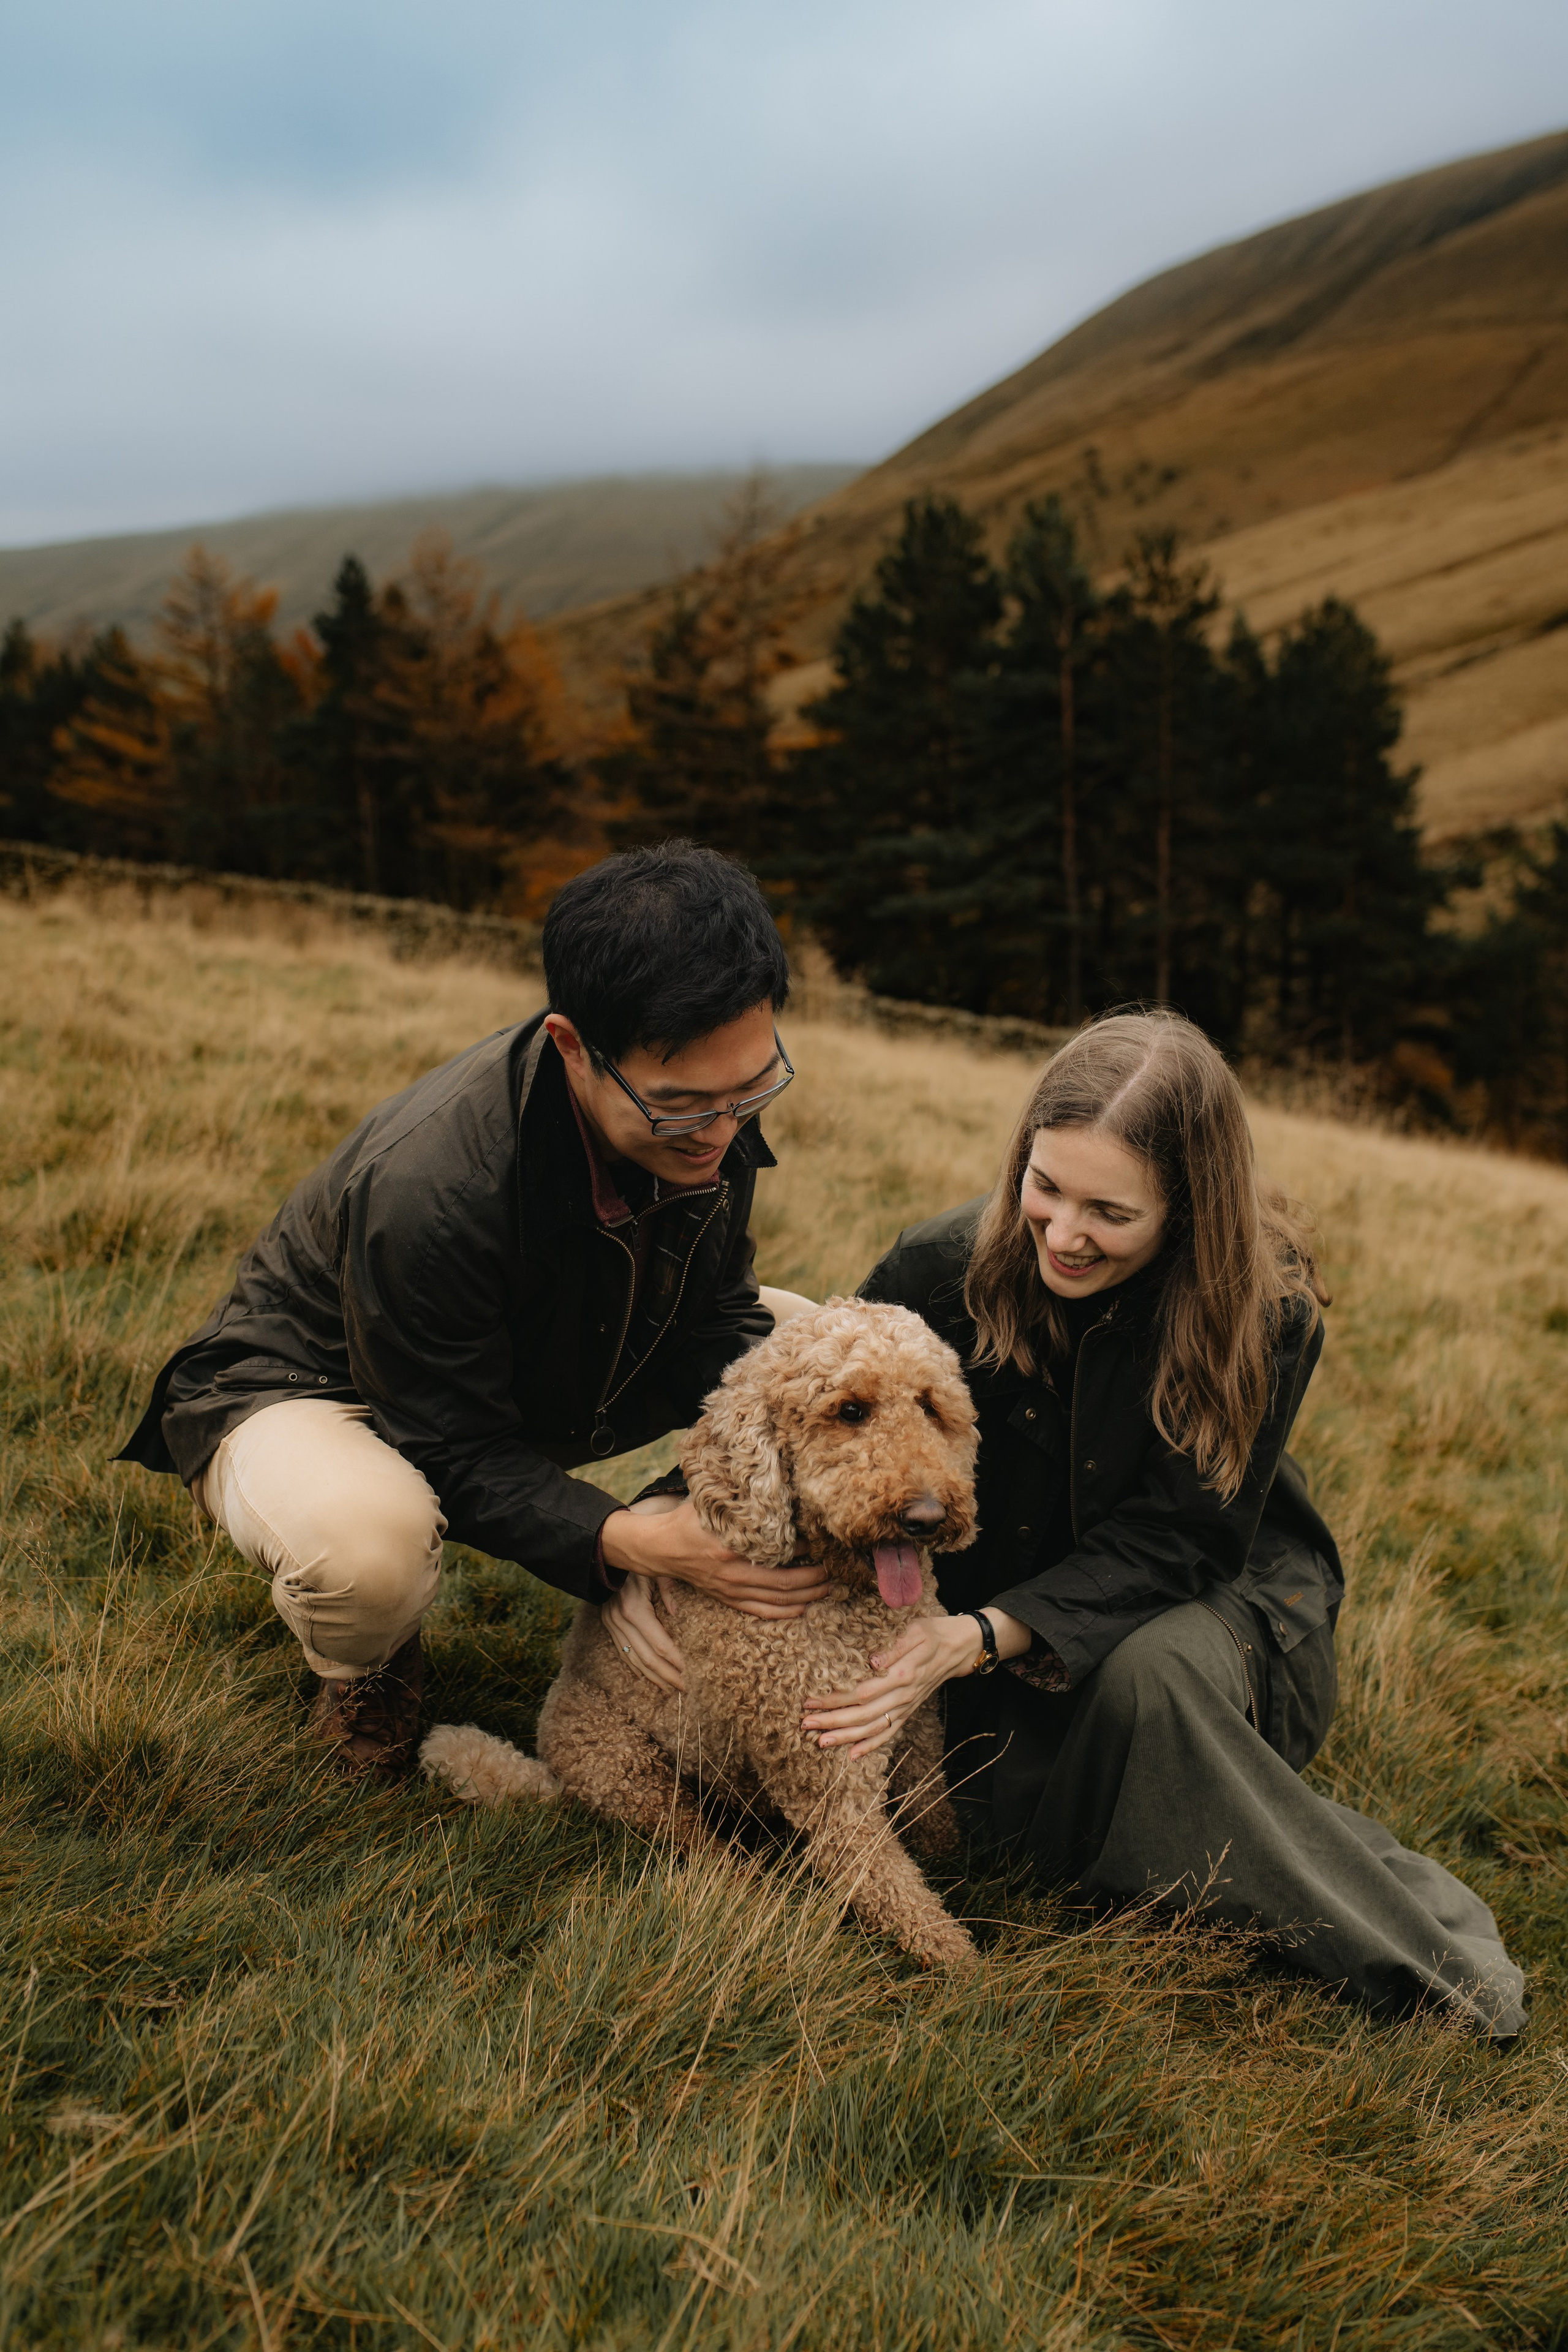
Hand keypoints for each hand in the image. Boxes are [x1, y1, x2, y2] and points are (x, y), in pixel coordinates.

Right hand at [600, 1499, 829, 1619]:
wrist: (659, 1547)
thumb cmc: (687, 1519)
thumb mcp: (710, 1501)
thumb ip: (739, 1497)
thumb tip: (770, 1484)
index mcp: (730, 1548)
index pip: (777, 1553)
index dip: (804, 1549)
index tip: (822, 1540)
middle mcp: (733, 1573)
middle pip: (784, 1583)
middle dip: (814, 1578)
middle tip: (835, 1569)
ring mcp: (730, 1590)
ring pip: (776, 1600)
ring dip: (806, 1596)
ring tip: (827, 1587)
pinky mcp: (726, 1598)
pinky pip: (760, 1611)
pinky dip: (783, 1612)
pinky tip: (801, 1609)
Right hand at [602, 1574, 686, 1690]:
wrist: (606, 1558)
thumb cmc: (638, 1564)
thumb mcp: (656, 1570)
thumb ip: (668, 1589)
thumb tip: (676, 1612)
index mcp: (634, 1608)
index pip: (659, 1643)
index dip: (676, 1660)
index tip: (691, 1672)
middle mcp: (620, 1620)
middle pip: (648, 1657)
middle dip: (668, 1675)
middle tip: (686, 1688)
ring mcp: (612, 1625)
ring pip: (635, 1660)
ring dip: (654, 1677)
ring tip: (672, 1689)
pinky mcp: (609, 1626)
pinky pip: (624, 1653)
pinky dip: (638, 1668)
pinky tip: (651, 1678)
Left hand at [801, 1607, 1030, 1759]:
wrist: (960, 1647)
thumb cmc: (934, 1633)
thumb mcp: (915, 1631)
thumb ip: (894, 1647)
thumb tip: (872, 1661)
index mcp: (902, 1675)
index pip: (861, 1693)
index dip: (835, 1700)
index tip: (811, 1701)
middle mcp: (903, 1696)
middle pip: (862, 1715)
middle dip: (832, 1722)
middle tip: (805, 1724)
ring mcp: (906, 1706)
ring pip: (873, 1728)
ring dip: (846, 1738)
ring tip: (820, 1742)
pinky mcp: (908, 1710)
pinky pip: (889, 1732)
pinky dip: (871, 1745)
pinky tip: (852, 1755)